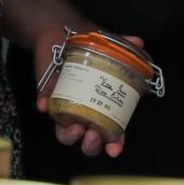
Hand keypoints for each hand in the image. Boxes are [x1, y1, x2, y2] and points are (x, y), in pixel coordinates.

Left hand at [34, 26, 143, 157]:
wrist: (59, 35)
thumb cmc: (87, 47)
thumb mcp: (108, 47)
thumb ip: (124, 47)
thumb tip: (139, 41)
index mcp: (103, 105)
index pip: (112, 131)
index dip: (114, 143)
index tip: (114, 149)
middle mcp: (84, 111)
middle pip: (88, 140)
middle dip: (91, 145)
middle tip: (92, 135)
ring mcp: (65, 107)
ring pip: (64, 133)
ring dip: (69, 135)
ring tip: (75, 126)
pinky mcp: (47, 97)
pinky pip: (45, 107)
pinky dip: (45, 107)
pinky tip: (45, 104)